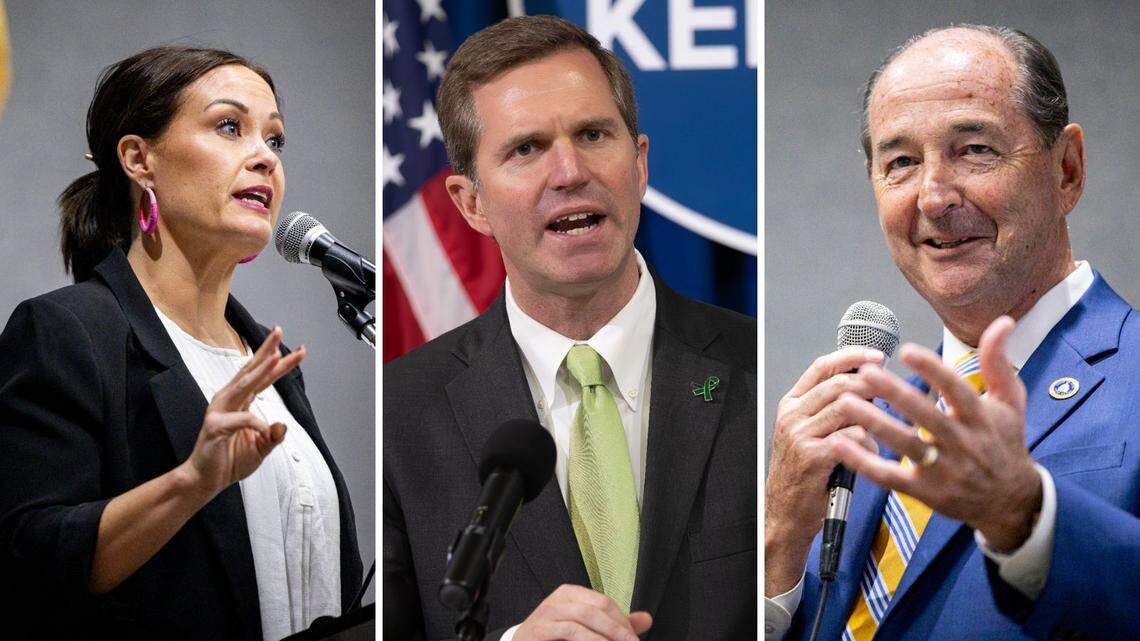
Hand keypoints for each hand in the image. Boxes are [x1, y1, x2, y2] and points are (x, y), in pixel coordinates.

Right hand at [182, 327, 304, 497]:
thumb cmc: (229, 461)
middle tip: (280, 331)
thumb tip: (283, 425)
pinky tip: (265, 428)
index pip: (263, 378)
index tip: (299, 351)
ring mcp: (219, 412)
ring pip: (243, 385)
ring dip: (260, 370)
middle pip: (250, 370)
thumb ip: (273, 436)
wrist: (204, 480)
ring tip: (276, 355)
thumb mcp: (260, 448)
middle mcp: (228, 400)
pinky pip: (241, 420)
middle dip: (267, 350)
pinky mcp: (215, 427)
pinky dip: (255, 423)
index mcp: (240, 402)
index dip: (280, 364)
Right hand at [514, 585, 651, 640]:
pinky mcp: (540, 630)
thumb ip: (614, 624)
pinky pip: (570, 631)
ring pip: (585, 618)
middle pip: (597, 608)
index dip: (623, 622)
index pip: (605, 602)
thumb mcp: (585, 627)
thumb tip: (646, 619)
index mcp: (571, 594)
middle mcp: (558, 599)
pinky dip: (591, 640)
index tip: (634, 640)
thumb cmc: (554, 638)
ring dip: (607, 636)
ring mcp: (547, 613)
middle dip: (619, 629)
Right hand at [765, 347, 883, 594]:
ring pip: (848, 409)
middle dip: (871, 382)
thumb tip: (867, 386)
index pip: (822, 367)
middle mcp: (793, 416)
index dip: (852, 356)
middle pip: (838, 384)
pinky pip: (852, 438)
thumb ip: (828, 409)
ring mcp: (800, 435)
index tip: (877, 355)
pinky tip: (871, 453)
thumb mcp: (808, 433)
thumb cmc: (804, 474)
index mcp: (792, 404)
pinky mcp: (813, 456)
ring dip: (873, 417)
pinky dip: (868, 443)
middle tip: (892, 388)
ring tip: (884, 427)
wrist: (785, 512)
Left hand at [832, 316, 1042, 549]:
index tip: (907, 350)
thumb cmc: (1005, 443)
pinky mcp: (925, 491)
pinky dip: (864, 462)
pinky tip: (841, 444)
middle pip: (926, 416)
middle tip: (866, 373)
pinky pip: (890, 477)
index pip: (956, 390)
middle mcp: (962, 443)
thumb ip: (998, 362)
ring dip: (874, 423)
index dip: (933, 370)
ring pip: (905, 445)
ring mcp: (943, 470)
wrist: (1010, 501)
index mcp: (981, 418)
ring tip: (845, 403)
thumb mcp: (1010, 402)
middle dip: (896, 394)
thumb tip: (1002, 321)